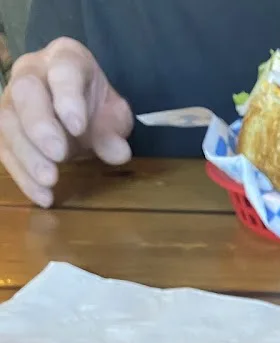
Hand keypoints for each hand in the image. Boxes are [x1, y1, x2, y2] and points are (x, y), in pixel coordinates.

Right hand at [0, 37, 132, 206]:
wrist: (74, 110)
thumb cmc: (94, 106)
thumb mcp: (113, 115)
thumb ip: (114, 130)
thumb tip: (119, 153)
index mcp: (65, 59)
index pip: (63, 70)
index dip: (68, 97)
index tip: (78, 127)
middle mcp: (31, 72)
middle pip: (25, 92)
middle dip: (39, 125)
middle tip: (59, 155)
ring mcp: (11, 99)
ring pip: (6, 121)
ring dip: (26, 155)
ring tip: (49, 181)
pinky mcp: (4, 129)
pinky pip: (4, 149)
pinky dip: (22, 175)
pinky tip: (42, 196)